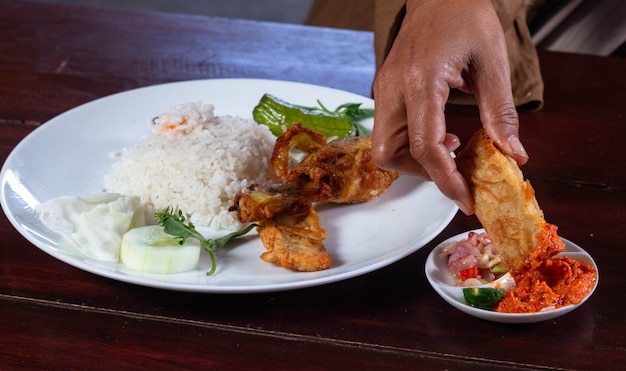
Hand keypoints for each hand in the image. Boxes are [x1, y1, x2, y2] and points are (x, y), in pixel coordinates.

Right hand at [371, 0, 528, 214]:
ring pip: (384, 148)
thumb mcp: (492, 62)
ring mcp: (384, 89)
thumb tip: (513, 155)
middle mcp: (393, 88)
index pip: (424, 146)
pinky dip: (412, 145)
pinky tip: (440, 134)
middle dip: (422, 173)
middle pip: (389, 154)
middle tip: (455, 172)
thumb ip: (500, 113)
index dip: (445, 180)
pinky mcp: (385, 90)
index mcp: (420, 80)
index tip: (466, 199)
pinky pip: (389, 132)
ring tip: (451, 150)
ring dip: (415, 161)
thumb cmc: (466, 17)